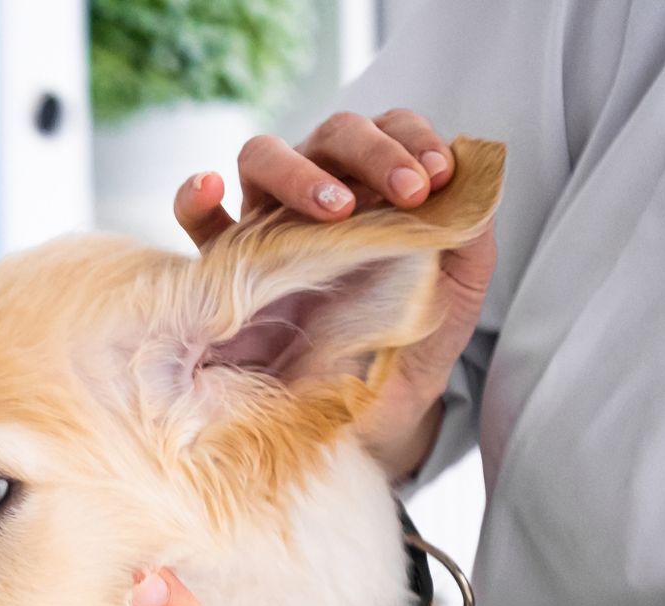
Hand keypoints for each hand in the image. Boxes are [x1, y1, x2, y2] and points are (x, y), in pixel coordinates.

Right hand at [173, 110, 497, 479]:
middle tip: (407, 192)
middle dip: (373, 152)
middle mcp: (317, 194)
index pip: (388, 130)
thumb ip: (469, 233)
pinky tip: (209, 188)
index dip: (413, 139)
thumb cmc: (410, 345)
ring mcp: (266, 223)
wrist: (372, 417)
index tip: (438, 174)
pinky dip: (196, 196)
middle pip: (331, 134)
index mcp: (376, 187)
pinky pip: (196, 220)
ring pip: (263, 156)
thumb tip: (469, 177)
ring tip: (335, 209)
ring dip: (299, 170)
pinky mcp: (223, 266)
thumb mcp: (455, 291)